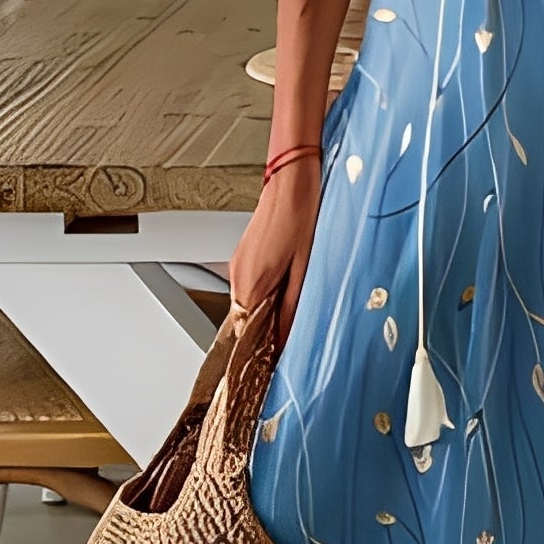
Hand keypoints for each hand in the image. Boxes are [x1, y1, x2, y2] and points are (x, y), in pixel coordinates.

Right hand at [228, 157, 320, 346]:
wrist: (292, 179)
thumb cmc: (302, 216)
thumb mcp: (305, 270)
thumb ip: (291, 308)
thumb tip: (284, 338)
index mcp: (250, 284)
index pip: (245, 334)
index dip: (258, 351)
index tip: (269, 364)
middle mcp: (238, 276)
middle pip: (245, 320)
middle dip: (262, 333)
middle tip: (282, 346)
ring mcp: (238, 264)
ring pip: (247, 304)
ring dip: (264, 313)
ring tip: (287, 317)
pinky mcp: (244, 255)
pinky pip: (248, 286)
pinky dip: (263, 295)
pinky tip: (283, 290)